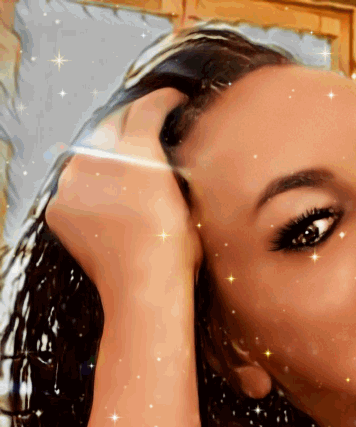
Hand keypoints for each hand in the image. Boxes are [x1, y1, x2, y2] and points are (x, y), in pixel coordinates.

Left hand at [45, 88, 202, 298]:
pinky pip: (73, 182)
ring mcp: (72, 184)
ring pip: (88, 150)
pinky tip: (106, 195)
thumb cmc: (175, 251)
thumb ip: (174, 169)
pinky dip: (89, 182)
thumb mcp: (188, 202)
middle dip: (133, 117)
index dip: (162, 99)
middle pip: (112, 121)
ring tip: (124, 164)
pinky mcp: (58, 207)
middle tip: (148, 123)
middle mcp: (98, 161)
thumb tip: (171, 154)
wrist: (143, 290)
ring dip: (107, 149)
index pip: (146, 108)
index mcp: (138, 155)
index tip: (172, 100)